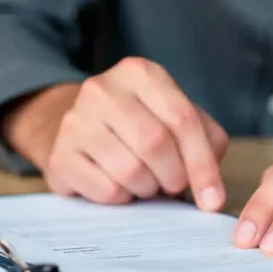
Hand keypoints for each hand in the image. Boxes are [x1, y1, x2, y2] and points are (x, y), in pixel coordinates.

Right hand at [4, 58, 228, 210]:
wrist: (79, 129)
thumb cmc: (138, 126)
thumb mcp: (175, 117)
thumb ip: (205, 141)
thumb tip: (211, 192)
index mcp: (138, 72)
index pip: (181, 118)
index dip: (203, 164)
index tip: (213, 198)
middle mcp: (102, 89)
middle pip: (154, 143)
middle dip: (173, 176)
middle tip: (172, 185)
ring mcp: (75, 121)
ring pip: (130, 171)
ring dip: (147, 188)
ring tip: (144, 182)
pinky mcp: (60, 156)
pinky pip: (106, 191)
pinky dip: (122, 198)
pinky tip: (119, 186)